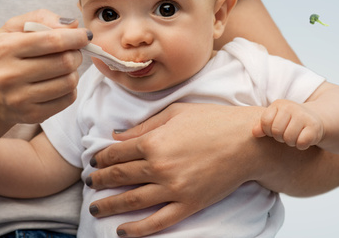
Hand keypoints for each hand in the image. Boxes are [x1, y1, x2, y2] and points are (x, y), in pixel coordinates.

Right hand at [0, 9, 89, 124]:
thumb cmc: (3, 56)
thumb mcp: (12, 29)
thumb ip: (42, 18)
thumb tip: (74, 25)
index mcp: (5, 49)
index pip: (52, 41)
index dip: (75, 37)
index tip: (85, 35)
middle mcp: (9, 75)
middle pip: (65, 62)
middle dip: (76, 54)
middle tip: (72, 52)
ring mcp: (19, 98)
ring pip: (70, 82)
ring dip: (74, 72)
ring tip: (63, 68)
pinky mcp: (31, 115)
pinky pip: (68, 99)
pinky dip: (70, 89)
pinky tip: (58, 83)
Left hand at [85, 103, 265, 236]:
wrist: (248, 142)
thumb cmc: (215, 121)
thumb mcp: (176, 112)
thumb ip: (144, 125)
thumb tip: (117, 135)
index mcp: (154, 141)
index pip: (116, 153)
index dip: (100, 159)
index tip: (94, 162)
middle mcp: (159, 166)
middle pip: (119, 177)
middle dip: (99, 181)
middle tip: (90, 183)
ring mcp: (174, 188)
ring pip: (132, 201)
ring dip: (109, 205)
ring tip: (96, 208)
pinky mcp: (189, 204)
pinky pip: (157, 221)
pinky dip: (136, 229)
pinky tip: (121, 231)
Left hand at [253, 99, 323, 149]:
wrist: (315, 119)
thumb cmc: (289, 122)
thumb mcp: (275, 120)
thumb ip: (262, 125)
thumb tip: (254, 133)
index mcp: (279, 104)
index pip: (265, 122)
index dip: (268, 131)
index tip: (274, 130)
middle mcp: (291, 107)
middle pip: (276, 131)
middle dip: (280, 137)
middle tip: (286, 134)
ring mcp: (304, 116)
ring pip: (289, 138)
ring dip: (291, 142)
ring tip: (295, 136)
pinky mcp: (314, 127)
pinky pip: (301, 142)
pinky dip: (301, 145)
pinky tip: (303, 140)